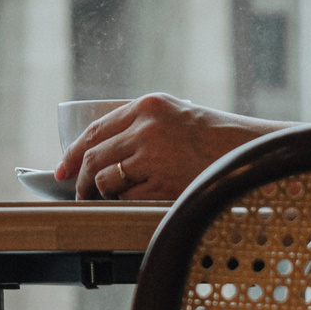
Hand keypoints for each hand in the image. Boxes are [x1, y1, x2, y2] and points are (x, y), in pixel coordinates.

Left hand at [56, 93, 279, 200]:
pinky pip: (127, 198)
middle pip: (94, 157)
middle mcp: (146, 128)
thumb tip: (102, 149)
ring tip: (103, 200)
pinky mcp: (163, 183)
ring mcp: (153, 157)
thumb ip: (141, 124)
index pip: (95, 129)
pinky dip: (123, 203)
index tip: (62, 168)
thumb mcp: (174, 114)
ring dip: (99, 194)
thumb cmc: (213, 135)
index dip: (73, 152)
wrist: (248, 151)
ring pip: (106, 180)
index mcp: (147, 106)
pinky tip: (130, 203)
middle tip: (77, 192)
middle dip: (79, 179)